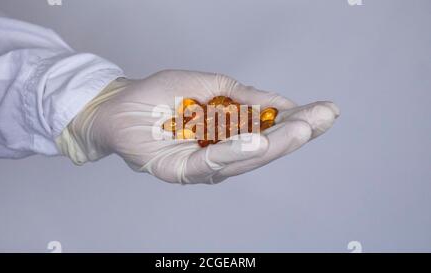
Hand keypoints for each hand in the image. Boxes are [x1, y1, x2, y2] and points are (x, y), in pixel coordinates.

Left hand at [56, 70, 339, 183]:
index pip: (270, 131)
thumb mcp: (210, 87)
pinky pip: (210, 163)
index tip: (326, 111)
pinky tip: (256, 139)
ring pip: (242, 159)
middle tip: (321, 120)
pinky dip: (233, 152)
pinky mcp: (180, 172)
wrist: (118, 105)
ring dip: (272, 144)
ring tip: (300, 130)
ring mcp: (202, 166)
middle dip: (294, 134)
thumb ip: (245, 98)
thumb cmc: (161, 96)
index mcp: (229, 134)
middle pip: (262, 149)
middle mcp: (220, 154)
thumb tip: (283, 103)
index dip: (298, 122)